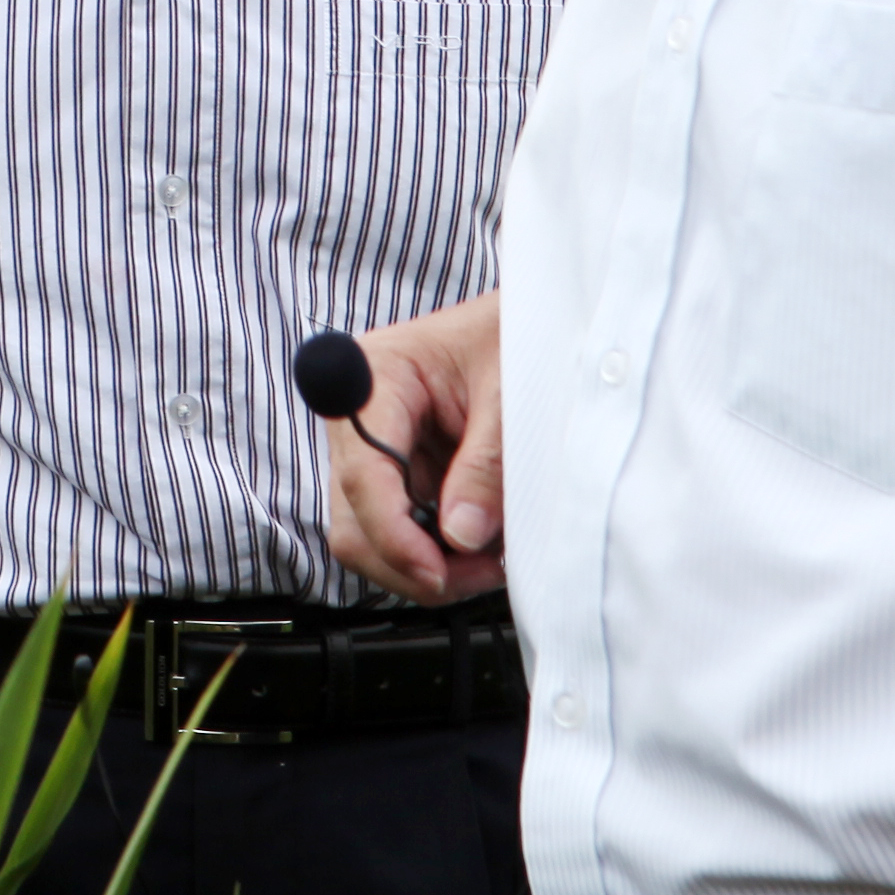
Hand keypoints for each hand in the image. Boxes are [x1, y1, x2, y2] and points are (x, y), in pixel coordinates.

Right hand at [312, 290, 507, 602]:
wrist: (538, 321)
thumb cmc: (520, 335)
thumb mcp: (512, 396)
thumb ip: (486, 465)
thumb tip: (462, 538)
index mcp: (375, 376)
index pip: (363, 475)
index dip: (394, 535)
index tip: (438, 573)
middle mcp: (360, 418)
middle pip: (355, 522)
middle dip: (411, 562)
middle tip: (480, 573)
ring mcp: (378, 451)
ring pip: (374, 538)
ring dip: (429, 565)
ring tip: (491, 557)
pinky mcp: (401, 475)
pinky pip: (404, 533)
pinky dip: (441, 553)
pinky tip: (484, 544)